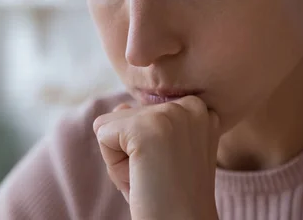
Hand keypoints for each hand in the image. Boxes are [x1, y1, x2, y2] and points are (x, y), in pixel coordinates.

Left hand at [93, 95, 220, 219]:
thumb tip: (121, 105)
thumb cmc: (171, 197)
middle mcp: (191, 105)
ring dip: (122, 157)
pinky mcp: (147, 127)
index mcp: (201, 110)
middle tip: (160, 177)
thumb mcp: (163, 154)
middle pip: (128, 116)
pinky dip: (112, 162)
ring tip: (152, 178)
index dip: (148, 147)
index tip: (170, 169)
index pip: (146, 113)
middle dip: (133, 150)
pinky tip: (141, 178)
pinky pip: (102, 133)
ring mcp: (171, 114)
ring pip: (113, 123)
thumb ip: (144, 123)